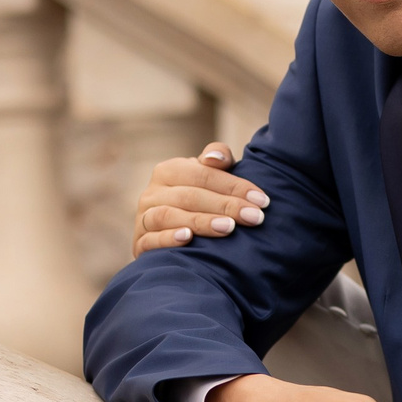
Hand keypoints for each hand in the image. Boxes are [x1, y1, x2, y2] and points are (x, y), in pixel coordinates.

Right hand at [134, 143, 267, 255]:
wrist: (171, 233)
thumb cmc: (200, 199)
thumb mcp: (208, 176)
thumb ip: (216, 158)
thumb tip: (216, 158)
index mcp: (169, 170)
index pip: (204, 175)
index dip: (234, 186)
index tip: (262, 200)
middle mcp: (152, 192)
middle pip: (190, 196)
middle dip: (226, 206)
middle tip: (254, 217)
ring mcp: (143, 218)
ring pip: (169, 216)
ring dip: (200, 221)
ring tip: (228, 228)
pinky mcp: (139, 243)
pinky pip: (151, 240)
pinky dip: (168, 238)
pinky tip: (188, 239)